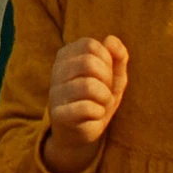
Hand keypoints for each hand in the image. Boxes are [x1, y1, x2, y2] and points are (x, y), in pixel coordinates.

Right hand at [43, 35, 127, 172]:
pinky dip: (99, 113)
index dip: (106, 60)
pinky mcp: (59, 115)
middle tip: (105, 91)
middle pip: (89, 63)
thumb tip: (111, 40)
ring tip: (100, 104)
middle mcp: (56, 71)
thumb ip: (117, 57)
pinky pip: (87, 108)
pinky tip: (94, 116)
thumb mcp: (113, 77)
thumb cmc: (98, 99)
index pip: (90, 45)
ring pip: (89, 86)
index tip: (105, 75)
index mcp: (66, 56)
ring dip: (104, 98)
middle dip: (106, 79)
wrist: (82, 133)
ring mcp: (55, 93)